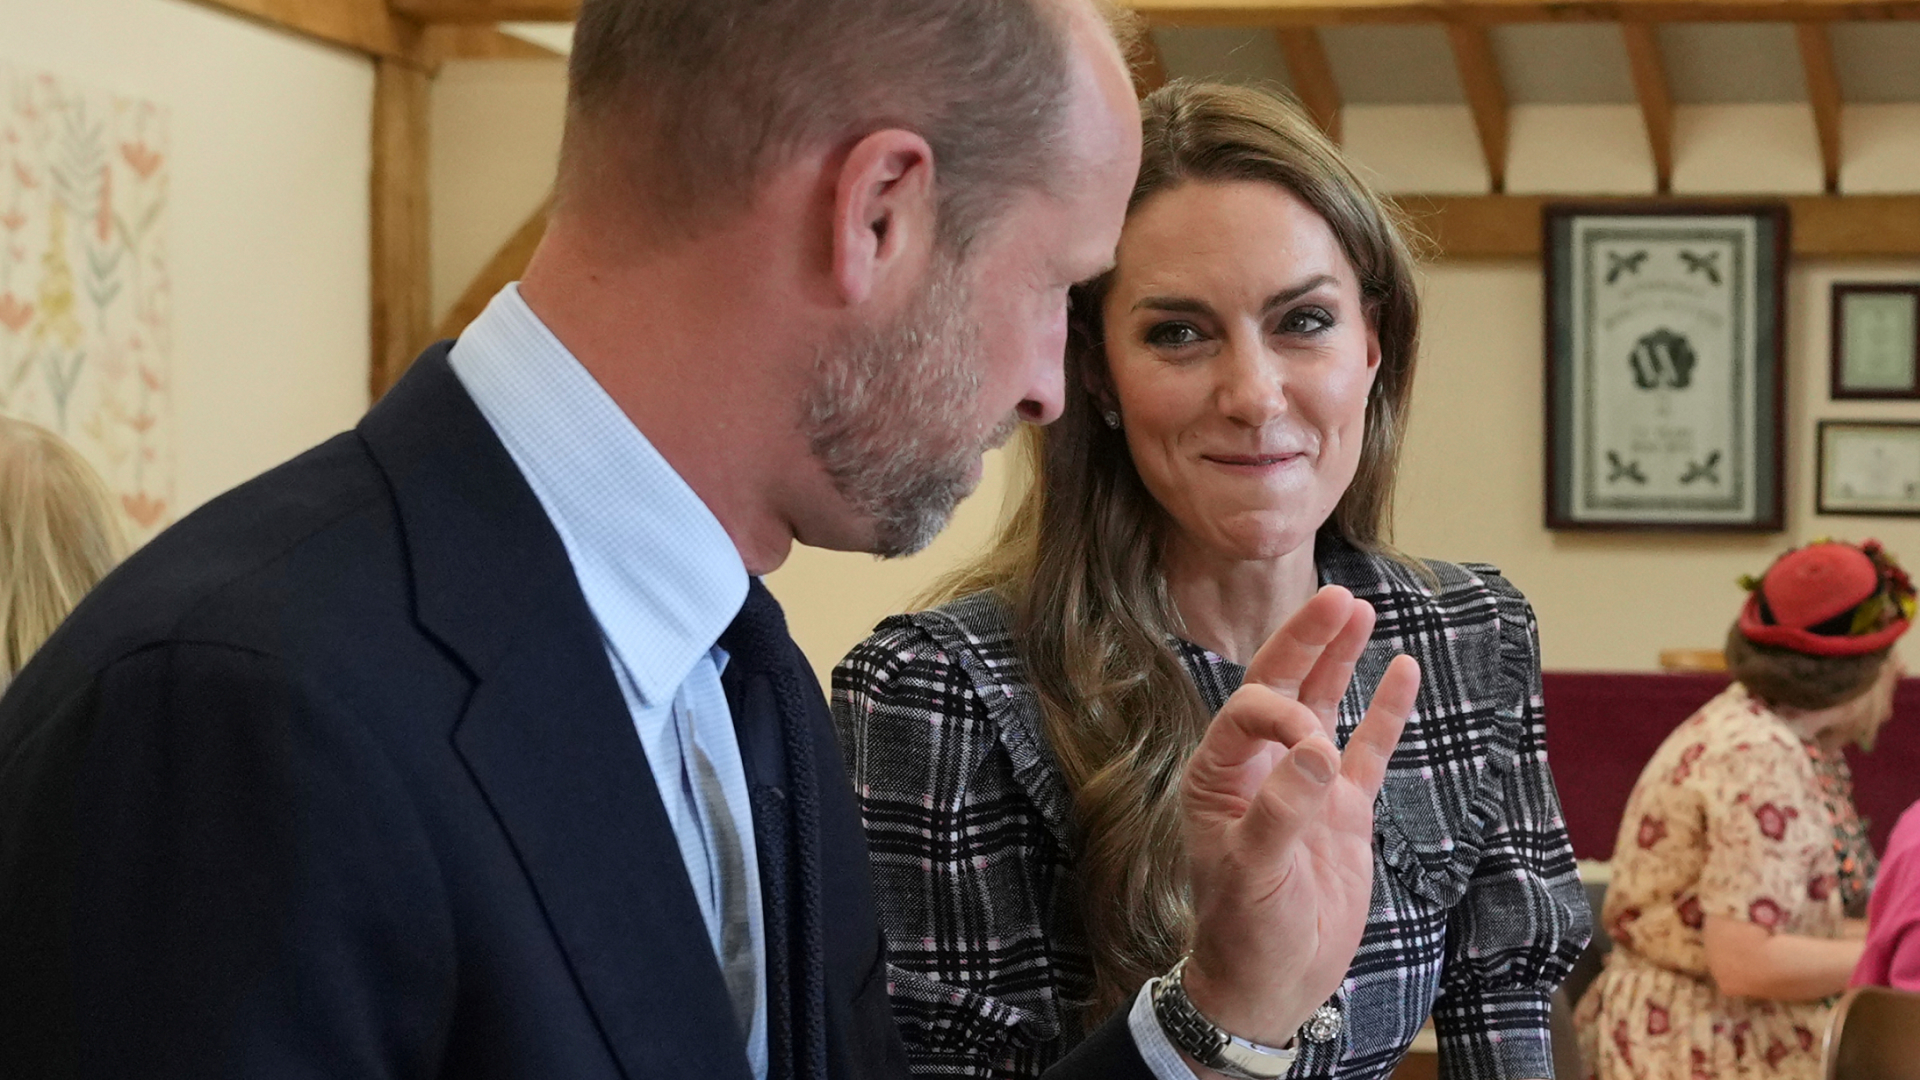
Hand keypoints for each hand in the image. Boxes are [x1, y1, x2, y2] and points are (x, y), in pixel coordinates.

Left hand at [1178, 585, 1418, 1045]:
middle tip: (1337, 596)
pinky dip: (1386, 712)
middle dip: (1305, 641)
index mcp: (1219, 777)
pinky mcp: (1343, 811)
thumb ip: (1283, 812)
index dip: (1283, 712)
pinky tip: (1404, 670)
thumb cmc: (1244, 932)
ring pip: (1324, 707)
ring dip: (1339, 660)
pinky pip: (1369, 749)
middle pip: (1281, 687)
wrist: (1271, 984)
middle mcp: (1259, 770)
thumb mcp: (1254, 874)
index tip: (1315, 748)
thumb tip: (1321, 752)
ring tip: (1359, 609)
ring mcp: (1305, 787)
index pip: (1250, 712)